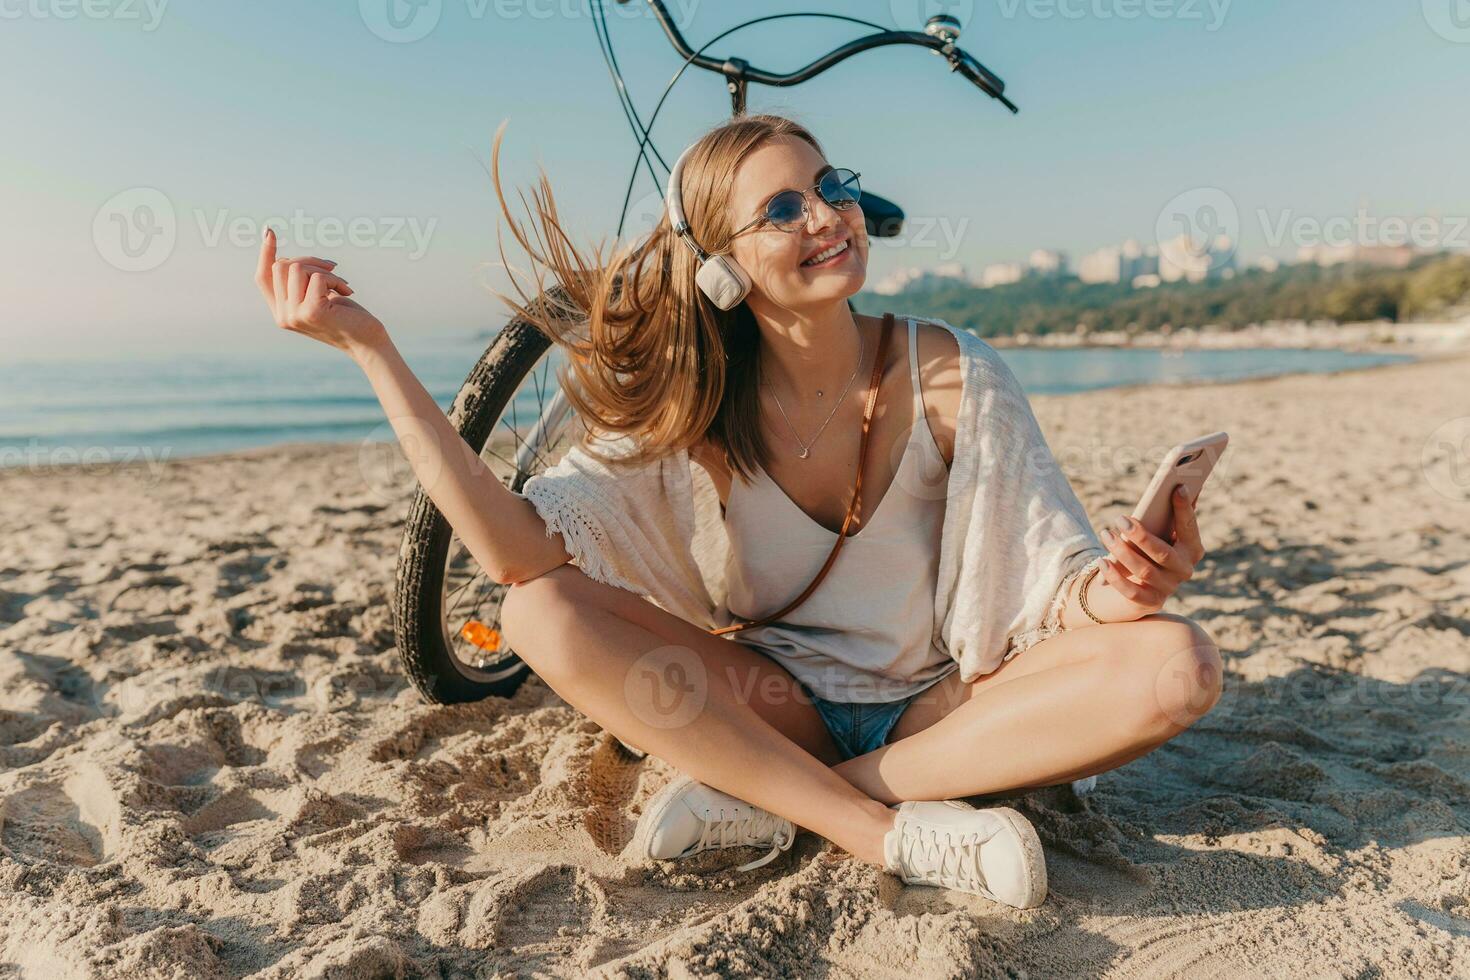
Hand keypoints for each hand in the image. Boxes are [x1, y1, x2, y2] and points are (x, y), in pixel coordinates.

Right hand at [256, 227, 387, 355]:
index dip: (265, 254)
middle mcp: (283, 316)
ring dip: (324, 270)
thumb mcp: (318, 296)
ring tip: (340, 284)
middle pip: (281, 266)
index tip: (270, 231)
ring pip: (297, 267)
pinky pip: (318, 277)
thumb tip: (288, 259)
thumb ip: (300, 284)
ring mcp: (294, 315)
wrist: (368, 342)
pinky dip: (335, 279)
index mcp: (281, 312)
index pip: (262, 278)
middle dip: (309, 260)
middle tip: (332, 269)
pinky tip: (347, 291)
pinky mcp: (311, 312)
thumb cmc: (347, 317)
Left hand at [1097, 485, 1204, 615]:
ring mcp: (1168, 588)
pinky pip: (1130, 591)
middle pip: (1162, 553)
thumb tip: (1177, 482)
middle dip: (1140, 535)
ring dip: (1121, 551)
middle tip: (1120, 519)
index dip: (1185, 508)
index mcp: (1193, 549)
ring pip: (1143, 570)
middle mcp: (1184, 570)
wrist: (1145, 585)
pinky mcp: (1150, 601)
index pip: (1189, 528)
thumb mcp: (1162, 531)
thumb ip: (1169, 513)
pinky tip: (1102, 561)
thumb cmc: (1154, 547)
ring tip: (1105, 533)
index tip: (1178, 486)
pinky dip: (1115, 576)